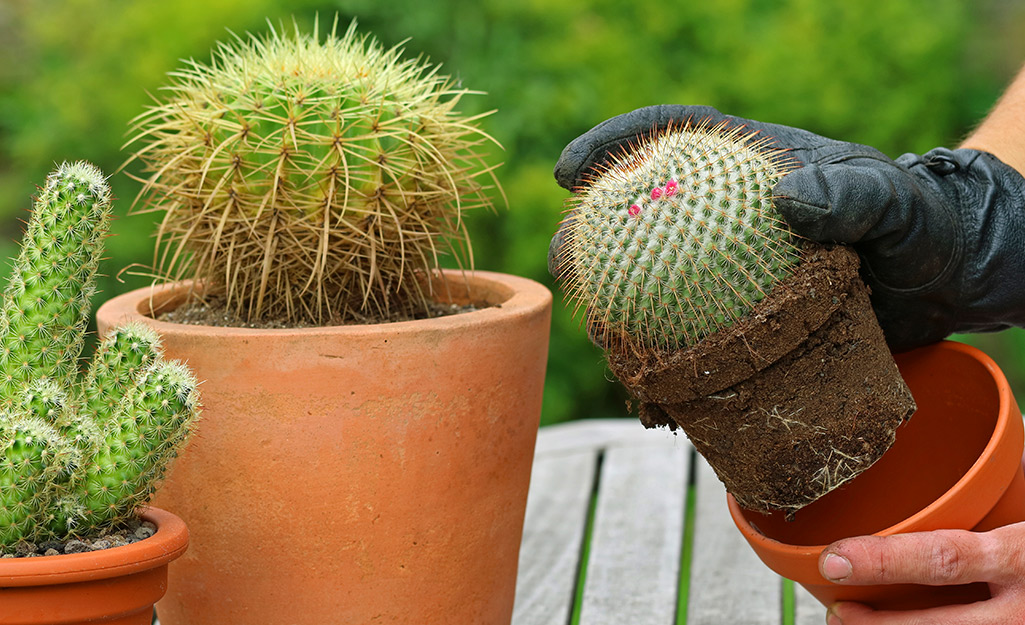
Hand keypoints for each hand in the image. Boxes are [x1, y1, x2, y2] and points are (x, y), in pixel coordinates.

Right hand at [550, 105, 1024, 351]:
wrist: (936, 288)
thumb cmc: (914, 226)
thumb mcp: (892, 202)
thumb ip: (852, 192)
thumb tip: (786, 200)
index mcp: (742, 168)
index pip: (665, 138)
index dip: (608, 147)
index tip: (567, 172)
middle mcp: (717, 221)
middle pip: (631, 223)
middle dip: (586, 246)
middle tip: (572, 274)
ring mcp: (719, 277)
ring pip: (643, 297)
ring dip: (616, 329)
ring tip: (616, 360)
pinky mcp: (733, 329)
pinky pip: (683, 354)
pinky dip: (663, 383)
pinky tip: (659, 410)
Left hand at [820, 524, 1024, 623]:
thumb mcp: (1023, 529)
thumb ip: (982, 526)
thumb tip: (924, 509)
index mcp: (1018, 556)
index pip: (943, 558)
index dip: (884, 561)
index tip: (834, 560)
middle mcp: (1020, 608)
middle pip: (935, 623)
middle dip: (878, 623)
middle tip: (837, 612)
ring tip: (854, 624)